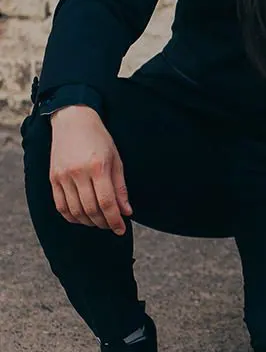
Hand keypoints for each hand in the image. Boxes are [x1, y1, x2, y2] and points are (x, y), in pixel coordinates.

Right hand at [49, 105, 131, 234]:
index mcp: (98, 167)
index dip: (115, 220)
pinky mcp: (53, 178)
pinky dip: (72, 217)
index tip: (121, 229)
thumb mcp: (116, 160)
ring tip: (99, 222)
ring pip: (75, 211)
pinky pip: (60, 206)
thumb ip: (120, 187)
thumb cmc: (100, 139)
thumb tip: (126, 212)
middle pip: (91, 210)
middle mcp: (78, 173)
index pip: (107, 203)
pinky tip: (82, 218)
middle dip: (103, 223)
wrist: (73, 121)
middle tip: (112, 225)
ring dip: (89, 222)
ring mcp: (63, 176)